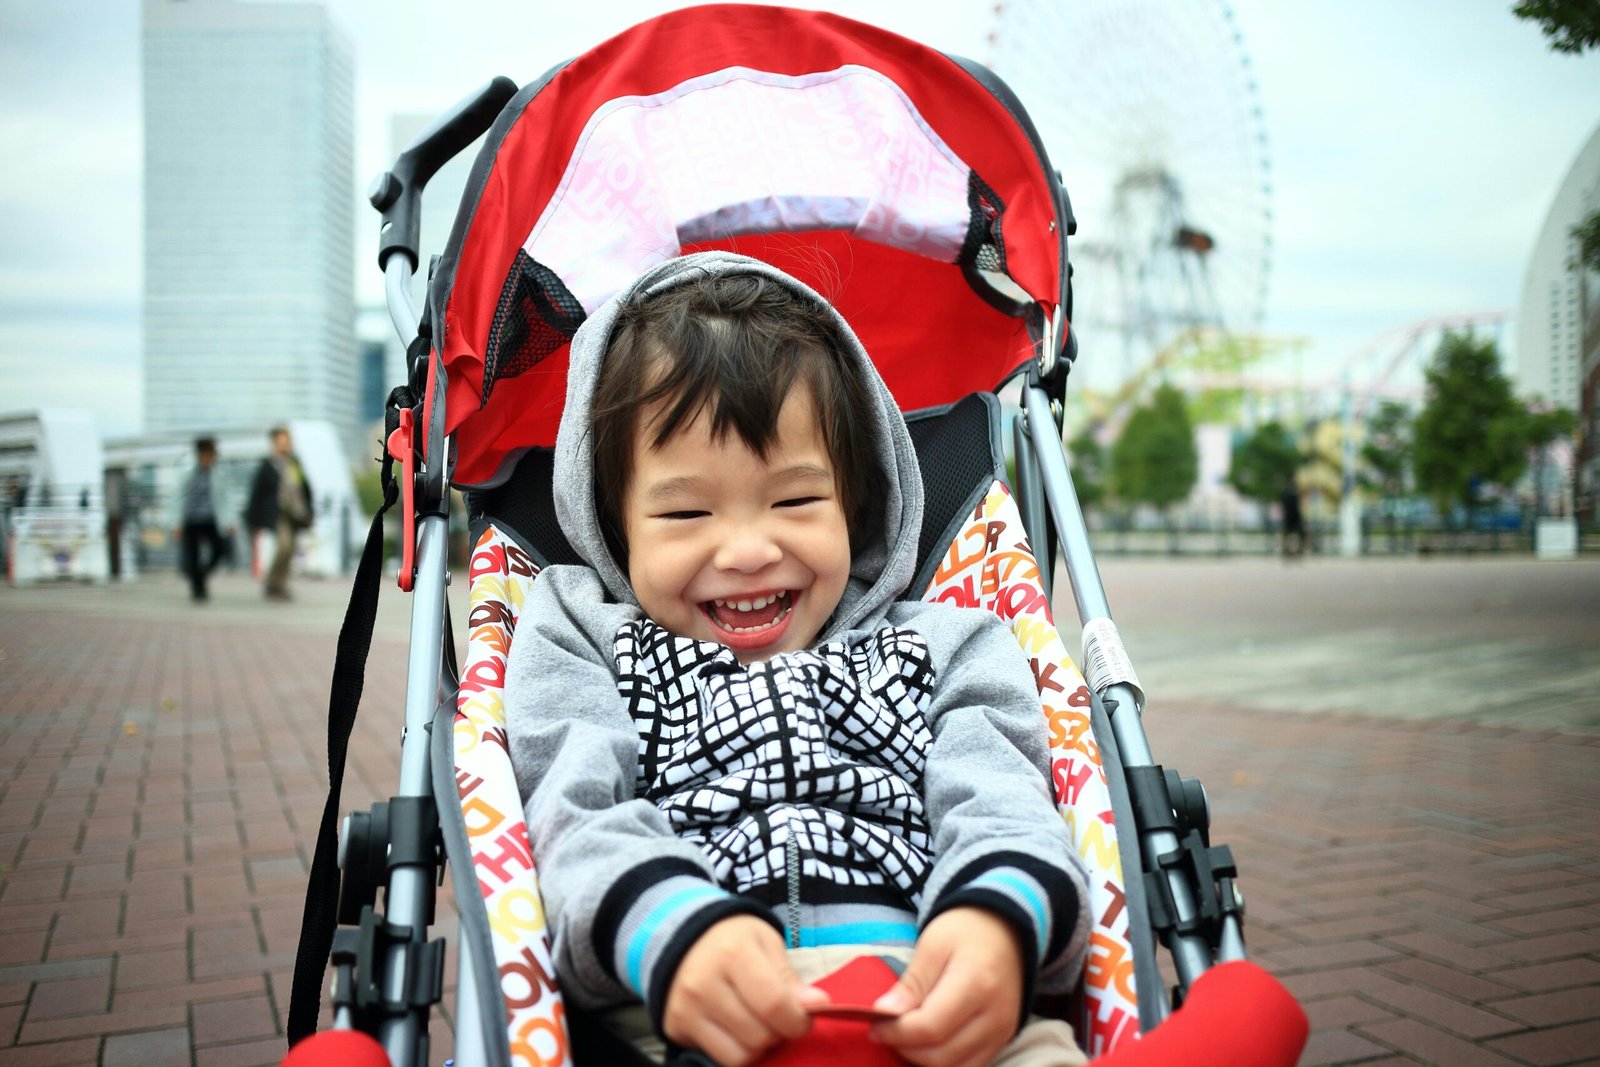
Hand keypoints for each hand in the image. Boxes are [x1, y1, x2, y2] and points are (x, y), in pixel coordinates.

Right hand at [663, 914, 827, 1065]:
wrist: (682, 937)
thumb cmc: (733, 939)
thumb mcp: (766, 943)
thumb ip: (789, 978)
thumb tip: (818, 1005)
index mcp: (733, 954)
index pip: (774, 1005)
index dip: (798, 1020)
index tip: (803, 1017)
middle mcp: (704, 983)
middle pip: (759, 1036)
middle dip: (778, 1032)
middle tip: (776, 1015)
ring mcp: (686, 1008)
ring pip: (740, 1055)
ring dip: (758, 1045)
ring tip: (757, 1021)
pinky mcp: (676, 1026)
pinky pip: (720, 1059)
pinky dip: (737, 1050)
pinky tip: (737, 1029)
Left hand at [869, 907, 1023, 1066]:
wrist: (1005, 931)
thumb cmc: (965, 932)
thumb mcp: (933, 945)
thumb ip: (911, 983)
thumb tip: (884, 1013)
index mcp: (976, 984)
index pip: (929, 1027)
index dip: (896, 1032)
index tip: (874, 1025)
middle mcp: (994, 1016)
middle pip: (940, 1055)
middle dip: (904, 1048)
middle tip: (884, 1031)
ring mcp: (1001, 1033)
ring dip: (921, 1059)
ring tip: (903, 1036)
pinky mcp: (1000, 1042)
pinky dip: (941, 1061)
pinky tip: (924, 1044)